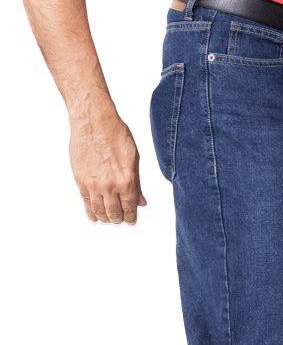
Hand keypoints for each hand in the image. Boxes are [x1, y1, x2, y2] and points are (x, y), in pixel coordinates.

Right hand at [68, 106, 147, 226]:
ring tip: (109, 220)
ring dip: (105, 217)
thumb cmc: (116, 135)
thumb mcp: (134, 158)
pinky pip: (85, 201)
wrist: (93, 122)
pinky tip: (93, 216)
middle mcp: (109, 186)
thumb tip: (141, 202)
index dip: (131, 217)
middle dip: (119, 219)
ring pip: (99, 210)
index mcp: (126, 180)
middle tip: (121, 221)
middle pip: (114, 212)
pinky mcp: (79, 180)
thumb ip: (137, 183)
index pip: (130, 207)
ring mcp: (92, 184)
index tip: (132, 222)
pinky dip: (90, 211)